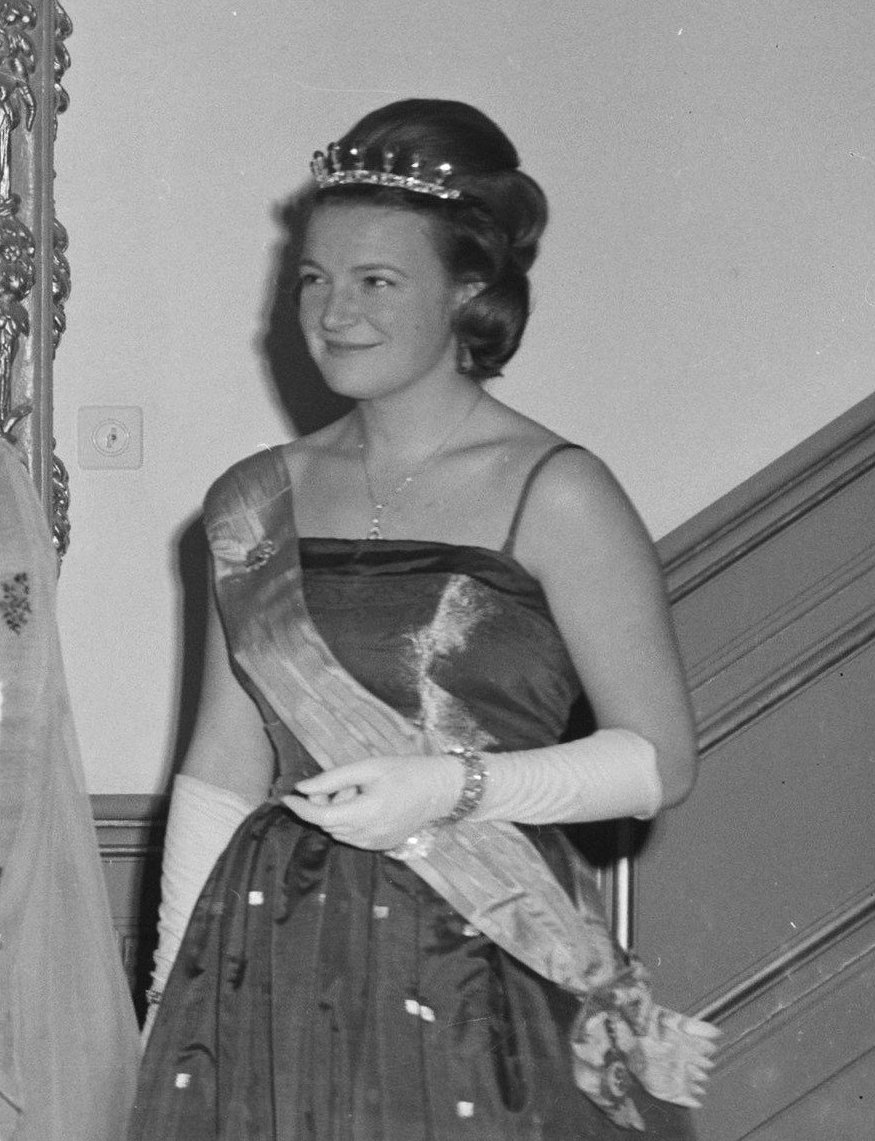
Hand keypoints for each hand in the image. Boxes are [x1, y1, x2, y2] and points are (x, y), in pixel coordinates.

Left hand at [283, 755, 462, 849]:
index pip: (322, 818)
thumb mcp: (368, 767)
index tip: (286, 796)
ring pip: (339, 831)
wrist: (438, 790)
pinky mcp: (381, 847)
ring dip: (338, 812)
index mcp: (366, 813)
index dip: (300, 808)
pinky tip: (368, 805)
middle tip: (344, 782)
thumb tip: (302, 787)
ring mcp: (376, 844)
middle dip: (324, 803)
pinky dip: (350, 822)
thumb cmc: (404, 771)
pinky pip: (353, 837)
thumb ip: (333, 779)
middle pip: (328, 824)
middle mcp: (369, 835)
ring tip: (361, 792)